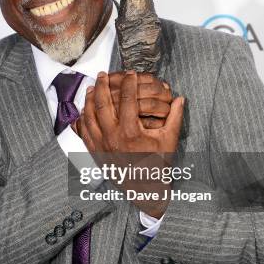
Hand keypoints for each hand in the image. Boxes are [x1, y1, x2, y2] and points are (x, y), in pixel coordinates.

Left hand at [72, 71, 183, 217]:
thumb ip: (174, 118)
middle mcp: (112, 137)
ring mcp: (101, 145)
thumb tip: (181, 99)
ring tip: (93, 87)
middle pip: (103, 103)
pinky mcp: (95, 152)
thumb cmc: (157, 165)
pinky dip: (83, 118)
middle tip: (104, 74)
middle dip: (103, 85)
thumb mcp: (168, 141)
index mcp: (130, 132)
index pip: (128, 99)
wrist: (144, 189)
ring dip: (90, 99)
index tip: (131, 73)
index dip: (129, 83)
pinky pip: (84, 131)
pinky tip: (84, 109)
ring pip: (89, 116)